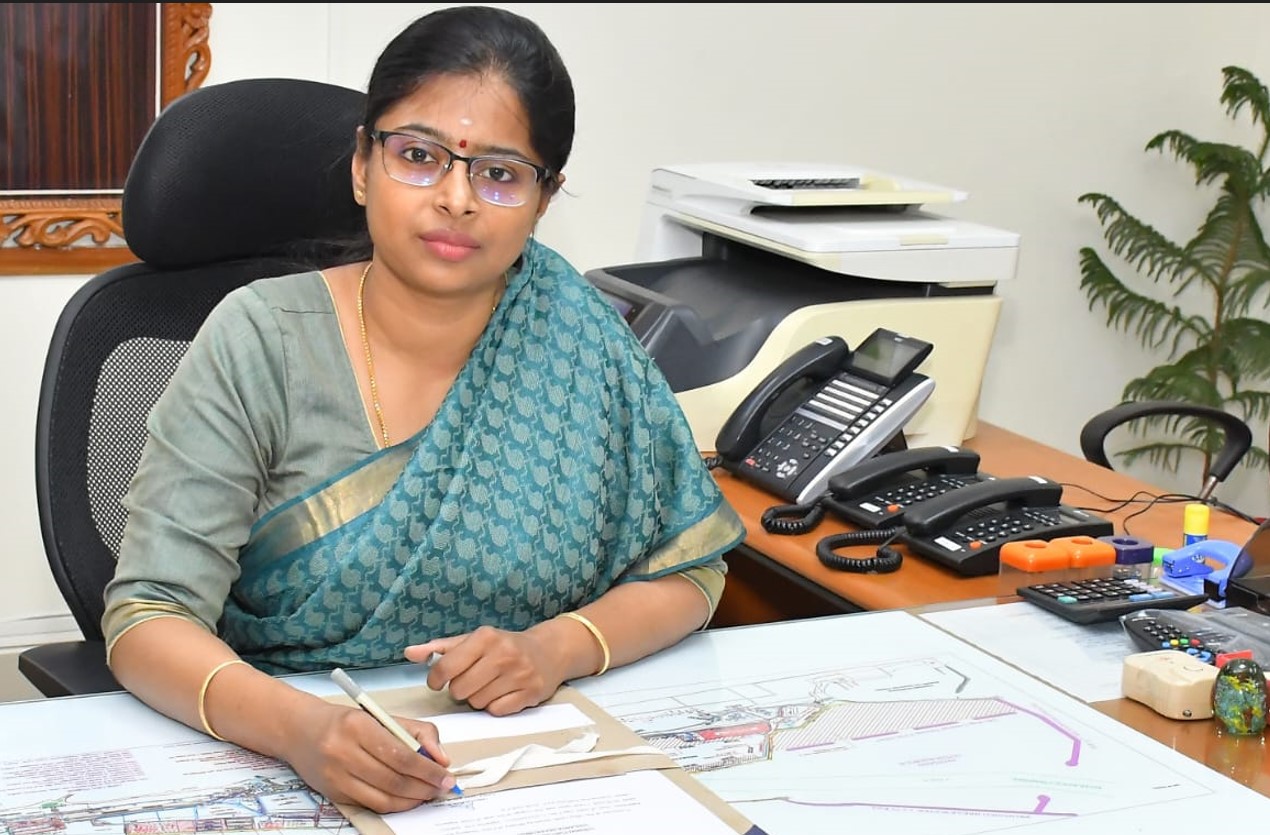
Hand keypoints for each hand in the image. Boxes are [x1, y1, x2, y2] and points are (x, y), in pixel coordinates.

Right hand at [281, 696, 457, 812]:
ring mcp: (335, 776)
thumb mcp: (382, 716)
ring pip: (383, 797)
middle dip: (424, 787)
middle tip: (442, 787)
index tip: (446, 776)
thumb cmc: (345, 722)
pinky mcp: (333, 793)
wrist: (298, 730)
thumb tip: (441, 759)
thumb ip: (417, 733)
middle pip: (394, 779)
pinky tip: (406, 798)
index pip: (401, 755)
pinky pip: (370, 804)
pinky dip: (393, 804)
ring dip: (412, 800)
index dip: (428, 770)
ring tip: (428, 794)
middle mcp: (343, 752)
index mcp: (358, 726)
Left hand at [405, 625, 563, 715]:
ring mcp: (519, 675)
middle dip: (460, 689)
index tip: (438, 681)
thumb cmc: (503, 646)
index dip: (436, 679)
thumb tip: (409, 652)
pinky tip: (502, 693)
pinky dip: (495, 706)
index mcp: (485, 637)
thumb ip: (440, 648)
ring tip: (489, 685)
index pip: (446, 667)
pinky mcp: (530, 693)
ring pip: (477, 702)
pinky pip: (496, 712)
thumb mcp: (472, 640)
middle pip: (460, 690)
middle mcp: (503, 654)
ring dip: (477, 698)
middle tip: (471, 681)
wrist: (549, 651)